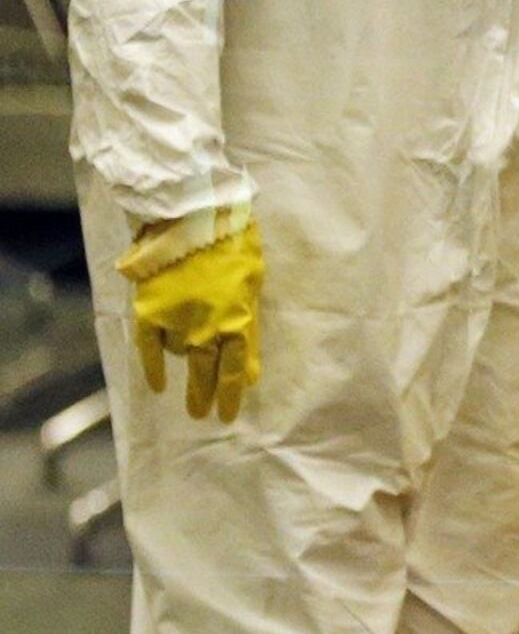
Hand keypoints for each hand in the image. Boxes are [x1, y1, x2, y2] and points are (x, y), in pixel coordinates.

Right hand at [120, 216, 262, 421]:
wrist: (193, 217)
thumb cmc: (234, 247)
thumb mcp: (253, 289)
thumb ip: (250, 333)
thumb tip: (253, 373)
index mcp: (237, 323)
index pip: (235, 372)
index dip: (232, 396)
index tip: (228, 416)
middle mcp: (205, 329)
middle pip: (206, 373)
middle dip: (205, 397)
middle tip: (203, 416)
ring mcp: (175, 321)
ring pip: (180, 355)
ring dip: (186, 365)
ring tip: (189, 378)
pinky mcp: (149, 311)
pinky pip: (149, 348)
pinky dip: (153, 368)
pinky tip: (158, 387)